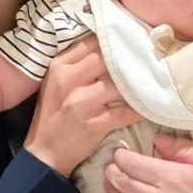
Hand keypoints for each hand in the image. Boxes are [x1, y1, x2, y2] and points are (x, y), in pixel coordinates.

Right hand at [24, 35, 141, 177]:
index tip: (126, 40)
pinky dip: (138, 109)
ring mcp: (80, 103)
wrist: (45, 152)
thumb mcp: (55, 81)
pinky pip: (124, 112)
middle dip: (125, 58)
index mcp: (59, 67)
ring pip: (117, 83)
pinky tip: (146, 106)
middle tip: (142, 58)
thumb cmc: (53, 113)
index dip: (111, 39)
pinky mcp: (93, 125)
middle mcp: (68, 81)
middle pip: (105, 58)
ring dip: (134, 83)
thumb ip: (76, 62)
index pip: (90, 42)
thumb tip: (106, 44)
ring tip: (147, 81)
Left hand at [105, 134, 192, 192]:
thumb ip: (184, 148)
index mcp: (172, 178)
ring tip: (114, 182)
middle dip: (112, 170)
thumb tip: (157, 140)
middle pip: (120, 182)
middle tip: (113, 163)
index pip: (132, 164)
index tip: (120, 151)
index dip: (121, 155)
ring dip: (112, 191)